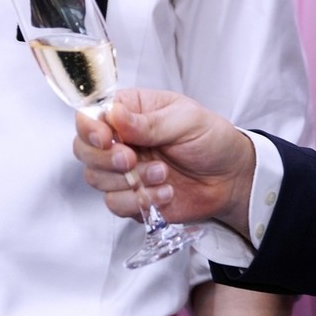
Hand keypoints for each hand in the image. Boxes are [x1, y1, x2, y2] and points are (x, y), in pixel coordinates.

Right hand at [72, 89, 255, 236]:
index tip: (106, 139)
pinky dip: (138, 202)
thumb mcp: (186, 120)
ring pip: (96, 179)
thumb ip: (149, 122)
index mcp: (129, 111)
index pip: (90, 116)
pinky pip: (115, 204)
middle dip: (106, 159)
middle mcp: (120, 140)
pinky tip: (165, 193)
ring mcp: (124, 171)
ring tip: (163, 175)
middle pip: (84, 150)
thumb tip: (114, 114)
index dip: (90, 129)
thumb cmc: (212, 139)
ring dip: (128, 182)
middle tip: (133, 160)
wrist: (232, 179)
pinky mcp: (132, 197)